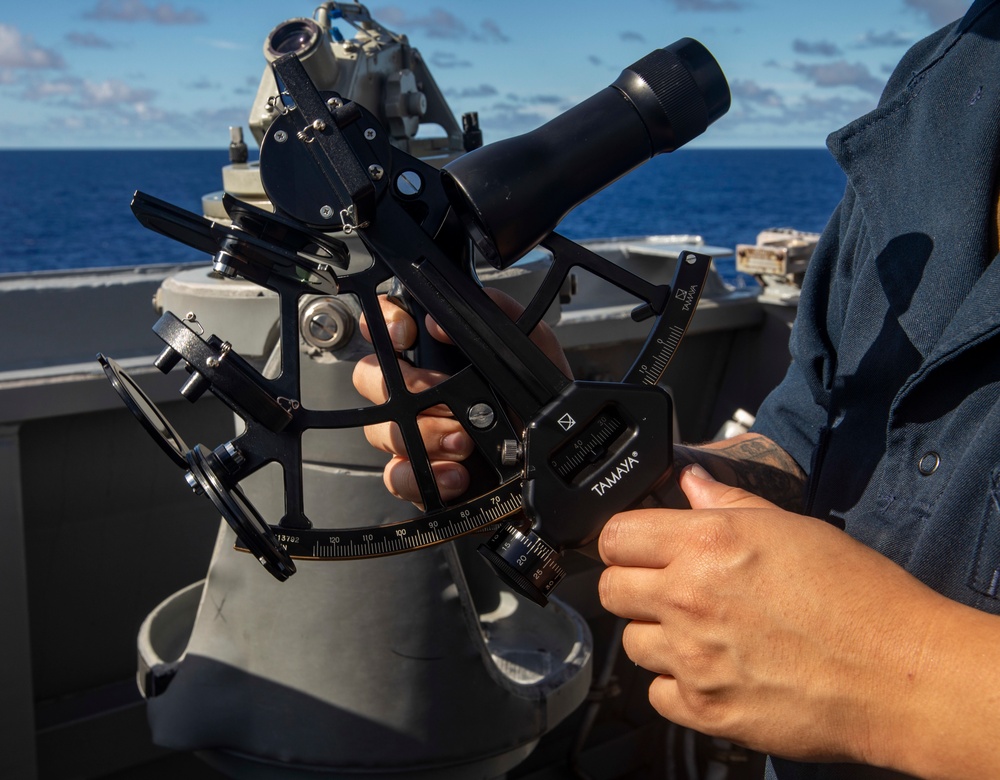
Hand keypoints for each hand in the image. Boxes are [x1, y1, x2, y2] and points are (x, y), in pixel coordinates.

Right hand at [352, 289, 570, 503]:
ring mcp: (416, 435)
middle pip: (371, 378)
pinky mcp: (420, 476)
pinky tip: (456, 474)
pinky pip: (396, 476)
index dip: (386, 323)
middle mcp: (419, 393)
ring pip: (382, 429)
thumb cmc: (540, 408)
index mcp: (438, 357)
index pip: (388, 328)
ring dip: (426, 433)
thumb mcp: (535, 349)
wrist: (551, 463)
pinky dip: (423, 476)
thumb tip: (451, 311)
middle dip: (407, 386)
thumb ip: (504, 313)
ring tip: (465, 441)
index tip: (406, 334)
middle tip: (448, 396)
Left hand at [598, 464, 949, 766]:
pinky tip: (712, 670)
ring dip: (656, 635)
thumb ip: (726, 503)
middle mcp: (688, 599)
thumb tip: (689, 480)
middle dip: (632, 585)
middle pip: (610, 590)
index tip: (634, 547)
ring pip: (631, 643)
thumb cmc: (857, 595)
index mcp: (705, 544)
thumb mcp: (790, 527)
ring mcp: (693, 659)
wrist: (898, 673)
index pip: (615, 536)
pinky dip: (676, 685)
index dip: (622, 540)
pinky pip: (657, 694)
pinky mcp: (706, 710)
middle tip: (666, 588)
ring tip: (700, 632)